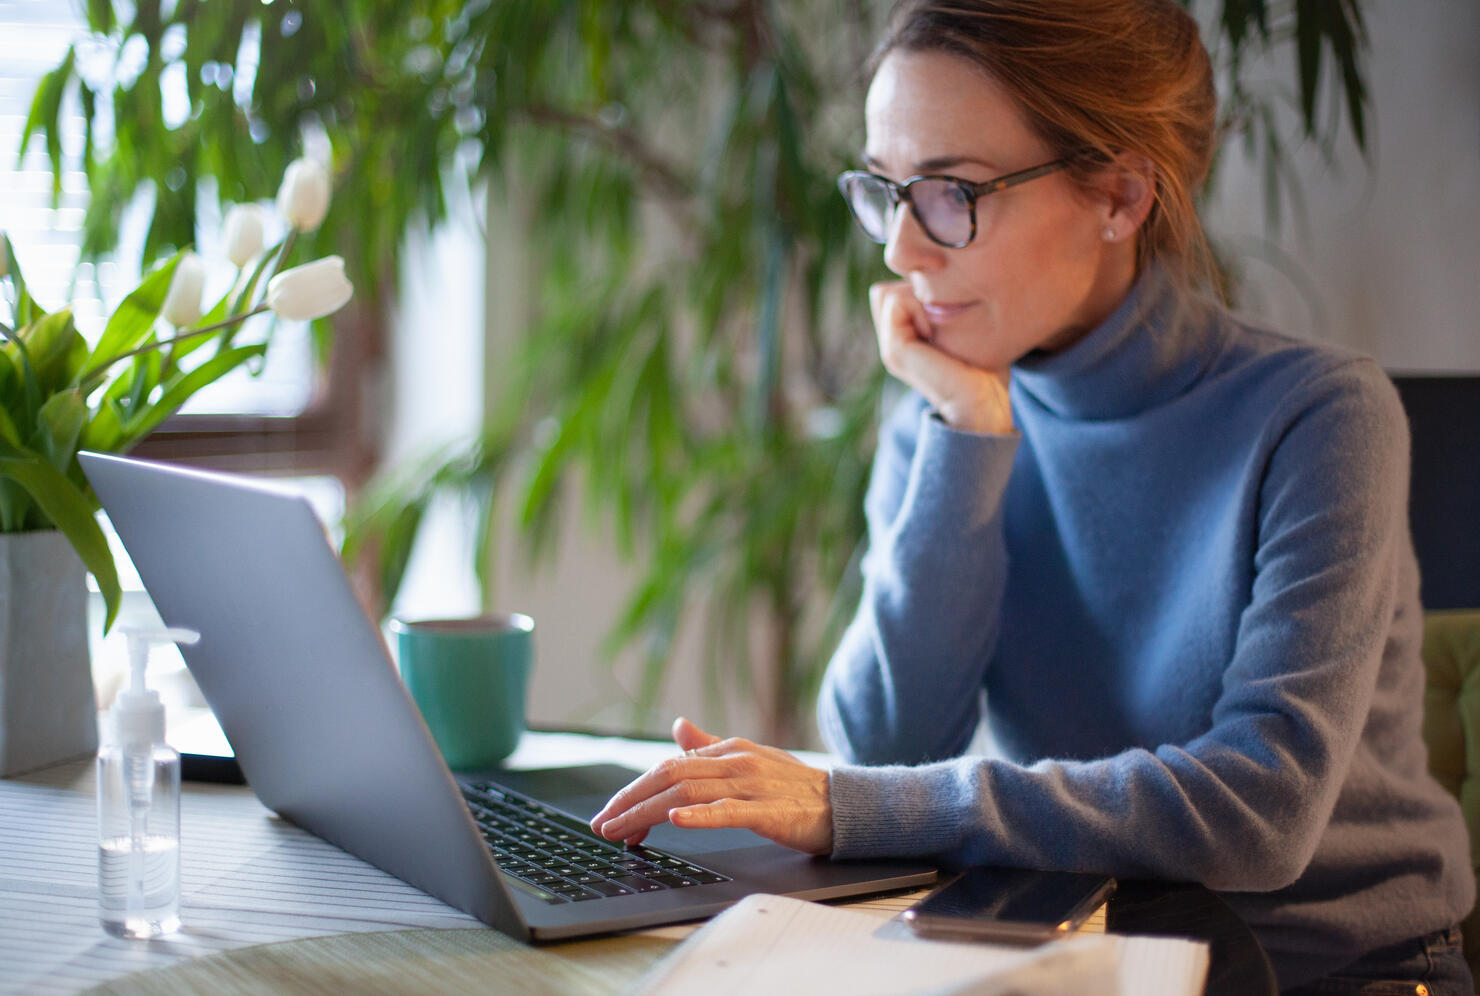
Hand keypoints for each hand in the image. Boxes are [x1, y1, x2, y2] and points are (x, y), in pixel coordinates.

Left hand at [588, 717, 833, 854]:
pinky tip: (675, 822)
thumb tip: (678, 725)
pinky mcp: (768, 811)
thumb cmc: (795, 786)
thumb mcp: (749, 758)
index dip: (635, 789)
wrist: (844, 803)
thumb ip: (710, 745)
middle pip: (669, 776)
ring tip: (622, 831)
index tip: (611, 813)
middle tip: (602, 824)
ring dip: (647, 813)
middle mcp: (735, 761)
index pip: (669, 766)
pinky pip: (728, 811)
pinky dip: (698, 816)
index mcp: (728, 750)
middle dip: (630, 801)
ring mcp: (751, 784)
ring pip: (687, 793)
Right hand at [870, 281, 1012, 434]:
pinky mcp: (895, 350)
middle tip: (943, 314)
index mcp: (903, 340)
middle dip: (913, 290)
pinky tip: (939, 329)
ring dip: (919, 297)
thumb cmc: (985, 369)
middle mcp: (891, 343)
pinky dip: (920, 305)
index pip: (891, 291)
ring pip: (888, 292)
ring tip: (942, 324)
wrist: (983, 405)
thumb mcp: (964, 330)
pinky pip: (897, 301)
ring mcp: (889, 348)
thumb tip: (946, 278)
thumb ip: (947, 308)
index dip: (917, 289)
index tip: (948, 309)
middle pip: (884, 291)